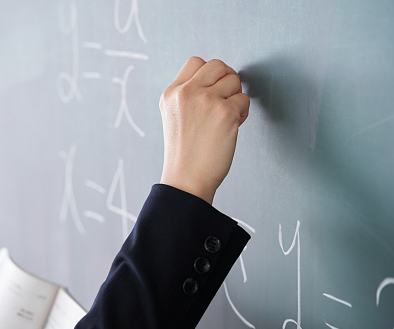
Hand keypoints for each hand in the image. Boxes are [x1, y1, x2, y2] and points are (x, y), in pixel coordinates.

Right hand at [159, 57, 249, 203]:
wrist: (186, 179)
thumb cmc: (184, 152)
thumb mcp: (173, 116)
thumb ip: (187, 94)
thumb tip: (216, 79)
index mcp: (171, 93)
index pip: (196, 62)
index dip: (210, 74)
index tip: (213, 90)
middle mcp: (187, 93)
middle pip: (218, 65)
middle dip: (227, 80)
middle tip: (225, 100)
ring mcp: (206, 101)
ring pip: (234, 80)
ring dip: (235, 98)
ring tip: (226, 117)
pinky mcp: (225, 113)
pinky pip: (244, 100)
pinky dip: (242, 113)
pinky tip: (231, 127)